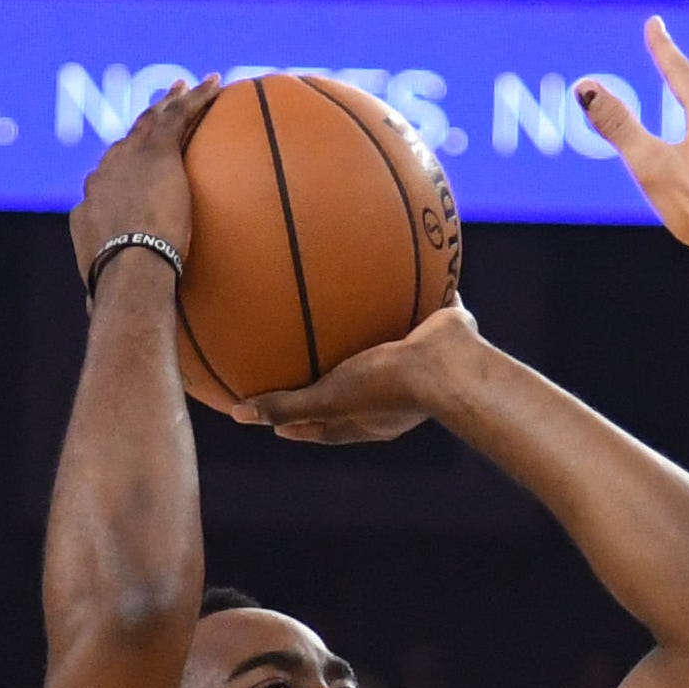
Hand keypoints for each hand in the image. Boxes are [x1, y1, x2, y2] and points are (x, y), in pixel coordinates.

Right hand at [68, 78, 215, 286]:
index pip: (110, 181)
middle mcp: (104, 175)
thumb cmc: (119, 294)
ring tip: (188, 87)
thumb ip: (105, 293)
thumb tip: (97, 317)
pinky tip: (213, 85)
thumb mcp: (107, 292)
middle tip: (158, 113)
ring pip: (152, 121)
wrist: (127, 272)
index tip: (132, 166)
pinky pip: (177, 117)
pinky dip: (195, 99)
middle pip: (127, 144)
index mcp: (91, 206)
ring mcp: (128, 161)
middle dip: (142, 129)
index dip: (123, 170)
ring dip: (171, 102)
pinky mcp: (155, 154)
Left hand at [239, 305, 481, 442]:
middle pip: (354, 390)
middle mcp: (395, 395)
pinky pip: (413, 302)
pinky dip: (401, 287)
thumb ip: (288, 404)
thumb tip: (239, 415)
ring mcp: (419, 363)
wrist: (450, 364)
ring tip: (344, 309)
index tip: (277, 422)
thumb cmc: (390, 386)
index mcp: (371, 418)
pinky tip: (383, 260)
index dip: (302, 426)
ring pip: (383, 345)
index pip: (328, 427)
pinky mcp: (437, 328)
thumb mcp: (330, 397)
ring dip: (364, 332)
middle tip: (302, 369)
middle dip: (330, 382)